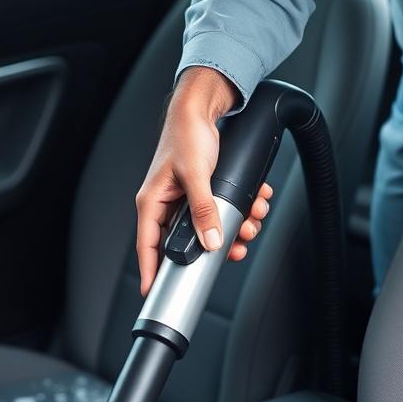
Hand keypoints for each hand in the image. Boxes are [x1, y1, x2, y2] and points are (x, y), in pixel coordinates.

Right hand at [136, 66, 272, 295]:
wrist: (201, 108)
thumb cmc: (186, 134)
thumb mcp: (195, 174)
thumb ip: (203, 209)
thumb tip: (210, 240)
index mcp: (152, 203)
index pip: (148, 246)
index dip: (151, 272)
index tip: (155, 293)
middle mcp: (166, 205)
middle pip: (186, 242)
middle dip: (214, 247)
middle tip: (234, 251)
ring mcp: (185, 200)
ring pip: (208, 229)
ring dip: (235, 227)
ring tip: (252, 222)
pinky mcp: (202, 193)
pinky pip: (221, 212)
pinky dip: (240, 211)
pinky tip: (254, 204)